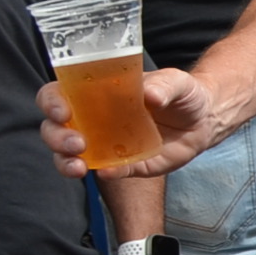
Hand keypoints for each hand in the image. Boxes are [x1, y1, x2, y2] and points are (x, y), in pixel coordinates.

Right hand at [39, 68, 222, 180]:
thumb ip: (164, 85)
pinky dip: (106, 173)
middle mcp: (91, 120)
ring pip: (68, 156)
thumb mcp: (176, 82)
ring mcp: (104, 144)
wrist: (204, 120)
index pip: (57, 95)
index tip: (62, 111)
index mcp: (95, 93)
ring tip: (79, 166)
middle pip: (54, 129)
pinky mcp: (123, 164)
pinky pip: (107, 171)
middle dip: (57, 138)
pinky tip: (109, 172)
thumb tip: (150, 95)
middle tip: (77, 143)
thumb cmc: (182, 93)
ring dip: (66, 161)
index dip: (51, 102)